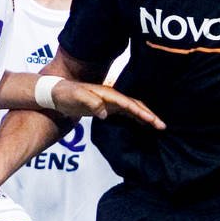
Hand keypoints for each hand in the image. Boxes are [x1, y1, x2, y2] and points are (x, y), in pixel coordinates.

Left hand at [49, 80, 164, 128]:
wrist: (56, 94)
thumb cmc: (65, 94)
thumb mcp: (76, 97)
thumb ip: (90, 103)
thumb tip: (105, 113)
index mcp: (107, 94)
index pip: (129, 104)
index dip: (142, 113)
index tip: (153, 121)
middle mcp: (112, 97)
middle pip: (135, 105)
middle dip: (150, 115)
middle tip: (163, 126)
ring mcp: (110, 102)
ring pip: (133, 109)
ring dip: (145, 117)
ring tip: (158, 126)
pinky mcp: (107, 108)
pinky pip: (126, 113)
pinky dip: (136, 118)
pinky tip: (142, 124)